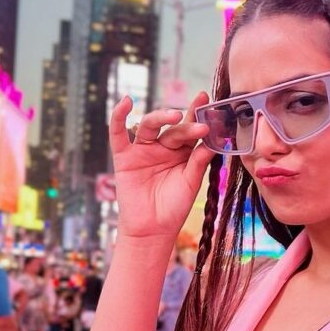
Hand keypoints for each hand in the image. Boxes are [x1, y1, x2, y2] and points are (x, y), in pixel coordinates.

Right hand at [110, 94, 213, 239]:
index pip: (190, 130)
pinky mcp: (124, 157)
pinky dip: (119, 117)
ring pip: (149, 126)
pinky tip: (126, 101)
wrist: (153, 230)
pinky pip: (118, 134)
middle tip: (200, 125)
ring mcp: (143, 150)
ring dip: (161, 118)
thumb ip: (198, 162)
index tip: (207, 100)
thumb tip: (211, 141)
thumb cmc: (174, 208)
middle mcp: (163, 147)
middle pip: (173, 129)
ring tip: (175, 115)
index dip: (198, 115)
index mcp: (182, 153)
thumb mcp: (191, 183)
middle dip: (187, 125)